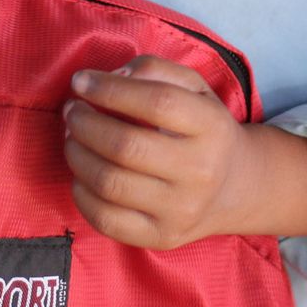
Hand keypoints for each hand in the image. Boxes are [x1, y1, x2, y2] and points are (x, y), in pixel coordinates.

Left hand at [63, 56, 254, 248]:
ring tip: (72, 138)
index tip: (80, 81)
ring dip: (77, 154)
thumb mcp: (194, 88)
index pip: (157, 103)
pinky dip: (81, 192)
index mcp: (212, 127)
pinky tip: (81, 173)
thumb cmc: (203, 129)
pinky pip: (105, 219)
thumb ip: (155, 70)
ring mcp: (180, 210)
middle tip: (72, 111)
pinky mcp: (161, 237)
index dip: (110, 89)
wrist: (235, 188)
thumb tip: (112, 77)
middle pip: (126, 146)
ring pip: (110, 183)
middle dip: (85, 123)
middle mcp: (200, 171)